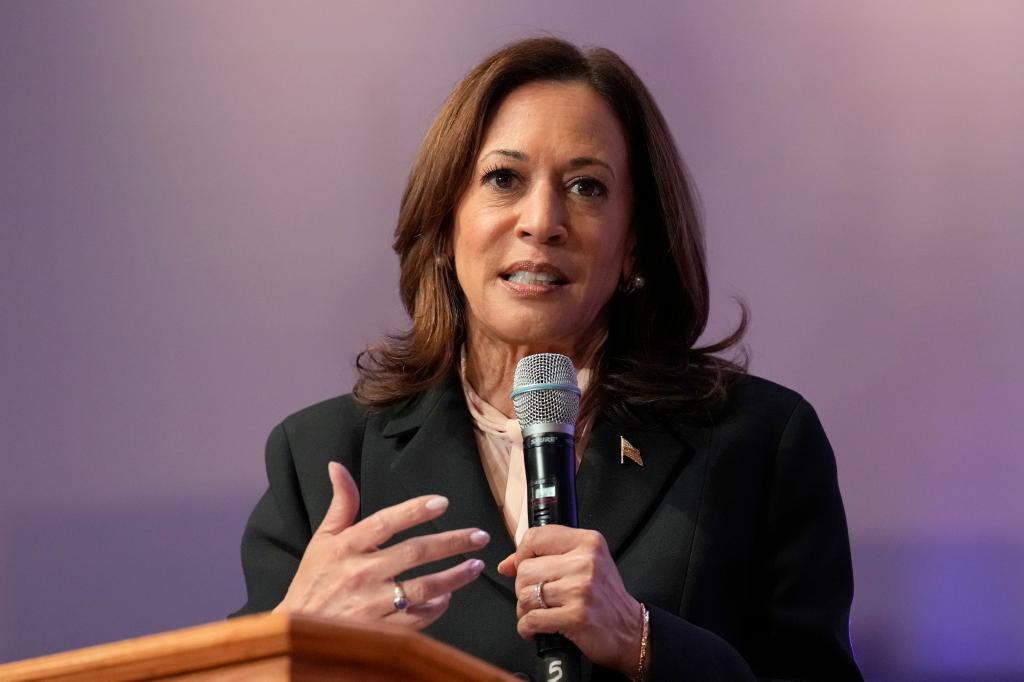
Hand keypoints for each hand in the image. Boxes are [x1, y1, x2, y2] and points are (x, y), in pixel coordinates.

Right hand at [274, 461, 489, 628]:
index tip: (442, 503)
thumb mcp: (323, 540)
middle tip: (479, 536)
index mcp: (346, 547)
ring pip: (422, 587)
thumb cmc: (313, 581)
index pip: (385, 522)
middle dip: (451, 542)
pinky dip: (435, 607)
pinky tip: (447, 596)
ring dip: (454, 576)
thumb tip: (338, 467)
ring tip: (475, 566)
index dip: (414, 510)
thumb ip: (340, 504)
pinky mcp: (378, 630)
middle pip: (414, 552)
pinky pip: (416, 618)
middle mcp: (359, 573)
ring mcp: (369, 604)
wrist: (296, 631)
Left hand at [497, 526, 642, 675]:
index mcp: (587, 542)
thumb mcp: (583, 563)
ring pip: (525, 595)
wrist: (630, 630)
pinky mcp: (576, 616)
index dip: (521, 555)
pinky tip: (538, 629)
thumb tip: (507, 564)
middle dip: (524, 588)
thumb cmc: (603, 596)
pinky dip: (527, 628)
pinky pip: (532, 619)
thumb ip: (546, 556)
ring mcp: (581, 589)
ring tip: (540, 613)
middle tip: (538, 597)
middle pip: (525, 569)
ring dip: (525, 610)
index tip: (524, 567)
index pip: (534, 537)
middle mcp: (585, 562)